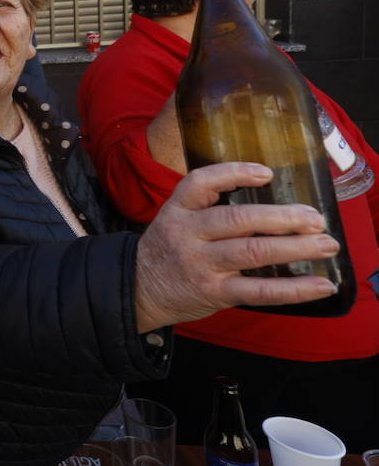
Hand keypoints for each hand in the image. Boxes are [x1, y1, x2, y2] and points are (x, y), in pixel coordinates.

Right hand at [133, 162, 338, 331]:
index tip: (267, 173)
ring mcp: (201, 265)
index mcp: (177, 210)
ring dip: (295, 248)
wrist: (140, 288)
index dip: (234, 173)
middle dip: (282, 217)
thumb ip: (209, 207)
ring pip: (252, 253)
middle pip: (237, 220)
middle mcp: (187, 234)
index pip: (201, 183)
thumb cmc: (169, 249)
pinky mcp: (214, 293)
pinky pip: (258, 291)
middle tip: (315, 218)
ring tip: (326, 245)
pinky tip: (319, 284)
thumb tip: (271, 201)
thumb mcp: (175, 218)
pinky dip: (293, 289)